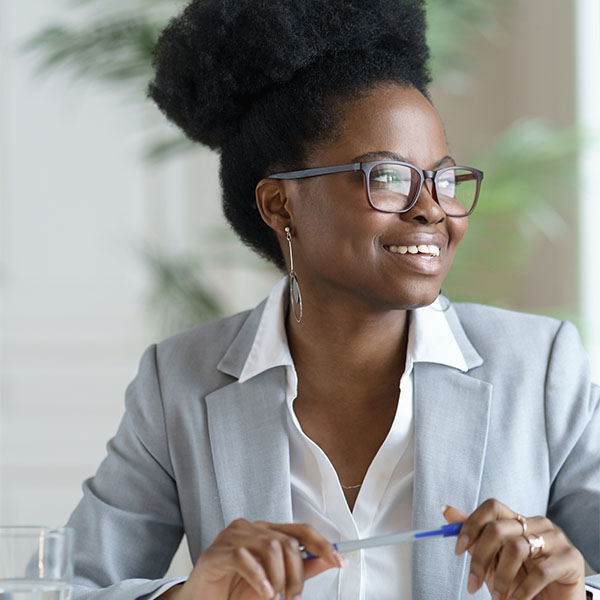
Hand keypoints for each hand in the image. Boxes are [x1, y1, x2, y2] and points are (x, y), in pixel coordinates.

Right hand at [169, 519, 343, 599]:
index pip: (301, 530)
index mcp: (265, 532)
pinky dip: (258, 578)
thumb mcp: (275, 583)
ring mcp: (231, 537)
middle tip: (292, 597)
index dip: (323, 544)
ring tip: (274, 597)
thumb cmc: (235, 592)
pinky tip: (263, 593)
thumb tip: (328, 558)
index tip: (340, 561)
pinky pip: (243, 558)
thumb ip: (300, 569)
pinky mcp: (215, 553)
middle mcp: (249, 529)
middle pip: (288, 541)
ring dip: (279, 578)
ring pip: (270, 547)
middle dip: (297, 574)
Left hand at [443, 499, 584, 599]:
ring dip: (501, 578)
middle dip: (480, 559)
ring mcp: (556, 539)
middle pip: (498, 529)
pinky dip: (523, 590)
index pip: (492, 507)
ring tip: (498, 597)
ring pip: (516, 548)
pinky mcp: (571, 559)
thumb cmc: (521, 582)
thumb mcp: (491, 560)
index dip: (471, 525)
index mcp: (518, 520)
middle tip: (473, 583)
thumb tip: (447, 511)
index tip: (458, 549)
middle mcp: (538, 523)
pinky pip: (540, 571)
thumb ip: (473, 535)